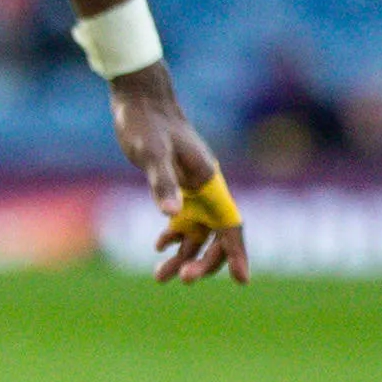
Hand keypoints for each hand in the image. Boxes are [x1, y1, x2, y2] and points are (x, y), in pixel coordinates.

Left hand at [110, 64, 248, 284]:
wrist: (140, 101)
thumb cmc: (147, 124)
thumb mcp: (152, 152)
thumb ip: (162, 182)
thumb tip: (170, 216)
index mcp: (209, 183)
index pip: (231, 226)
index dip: (237, 253)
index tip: (241, 281)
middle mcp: (205, 190)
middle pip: (215, 235)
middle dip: (204, 260)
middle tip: (183, 279)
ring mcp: (191, 189)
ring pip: (195, 232)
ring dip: (182, 255)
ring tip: (160, 277)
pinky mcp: (174, 185)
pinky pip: (181, 220)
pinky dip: (172, 236)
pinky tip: (157, 247)